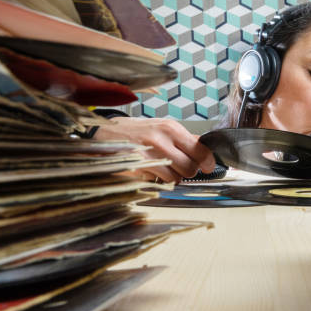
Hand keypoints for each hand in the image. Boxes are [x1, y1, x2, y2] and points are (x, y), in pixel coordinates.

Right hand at [93, 117, 215, 183]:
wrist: (103, 134)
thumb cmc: (135, 132)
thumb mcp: (161, 127)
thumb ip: (184, 139)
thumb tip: (205, 149)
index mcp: (170, 128)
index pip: (201, 150)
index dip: (207, 162)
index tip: (207, 167)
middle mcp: (160, 140)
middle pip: (190, 168)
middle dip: (187, 171)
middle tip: (179, 167)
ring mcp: (147, 156)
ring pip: (175, 178)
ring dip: (172, 177)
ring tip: (162, 168)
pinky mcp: (136, 169)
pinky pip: (157, 182)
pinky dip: (157, 180)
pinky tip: (150, 171)